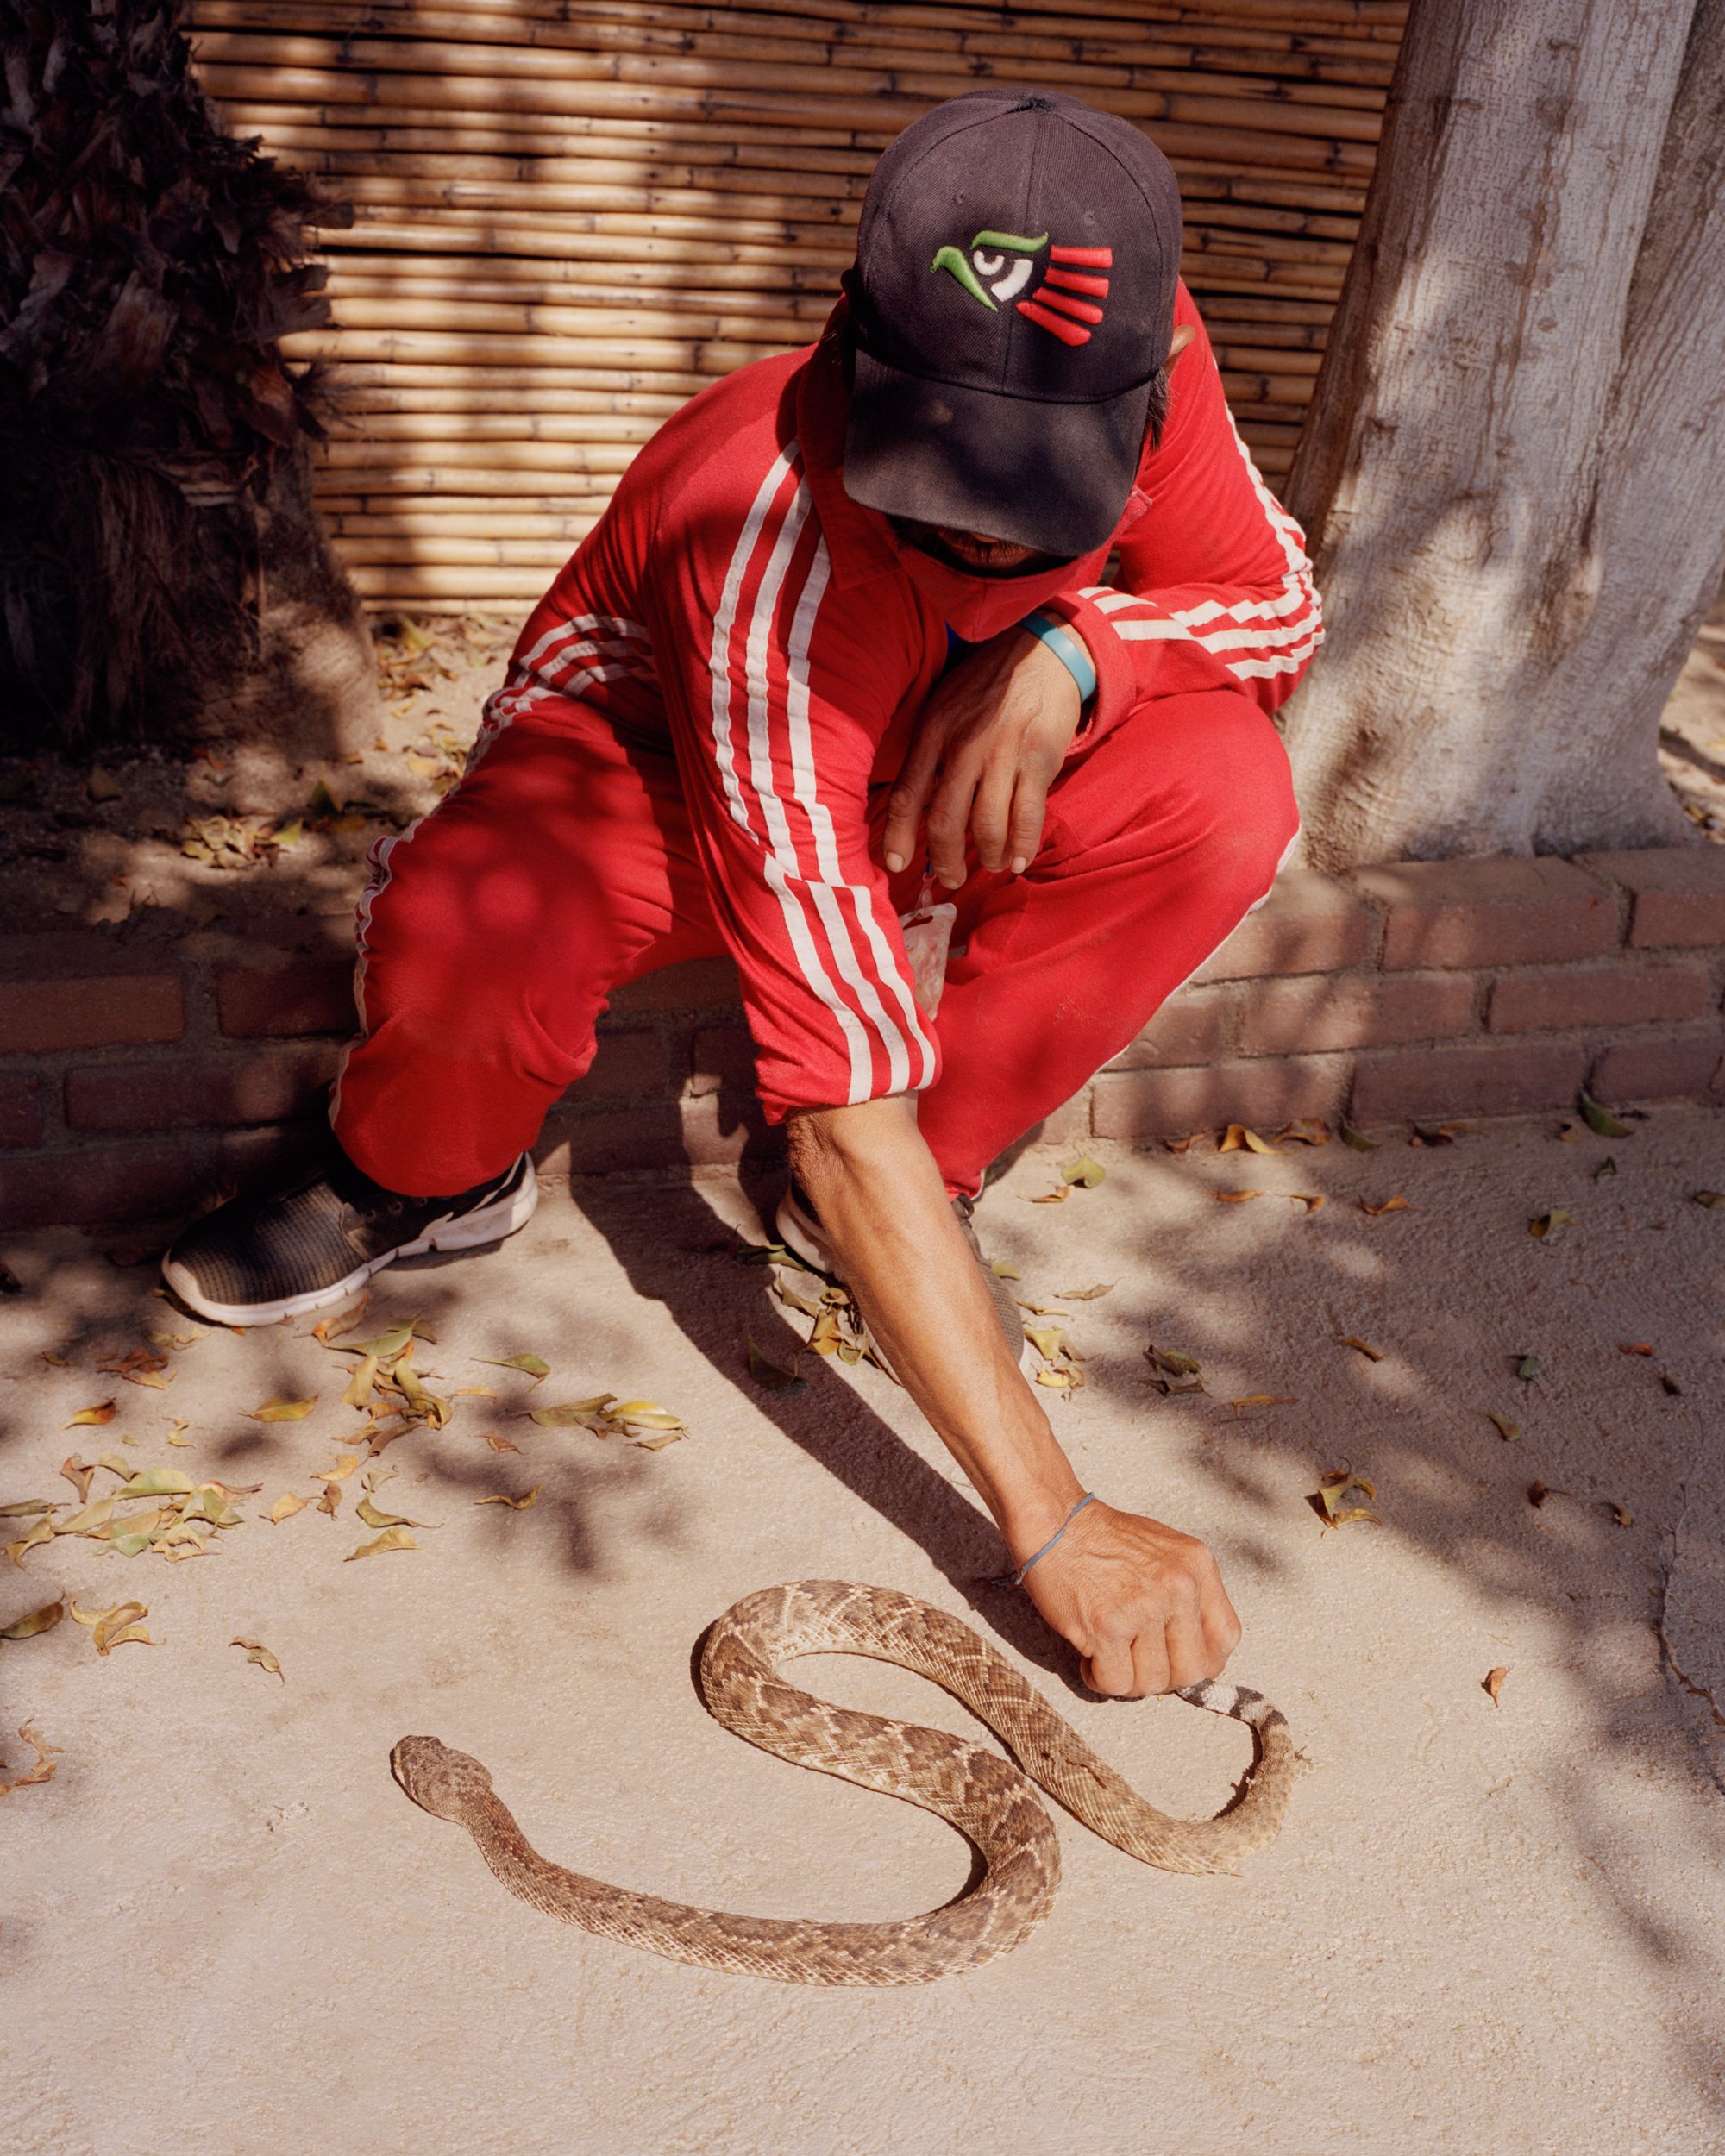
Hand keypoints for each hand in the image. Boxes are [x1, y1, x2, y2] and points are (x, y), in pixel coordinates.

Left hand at [883, 627, 1082, 888]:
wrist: (1041, 651)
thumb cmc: (986, 685)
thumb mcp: (943, 706)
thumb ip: (929, 751)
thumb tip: (916, 804)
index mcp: (932, 732)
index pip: (906, 795)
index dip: (898, 836)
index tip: (897, 865)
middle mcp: (963, 745)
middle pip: (945, 821)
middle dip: (946, 860)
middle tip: (951, 878)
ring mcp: (1003, 754)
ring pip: (987, 825)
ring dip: (988, 855)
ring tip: (992, 864)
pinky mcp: (1039, 759)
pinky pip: (1027, 815)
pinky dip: (1023, 844)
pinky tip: (1020, 859)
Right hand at [1018, 1499, 1241, 1696]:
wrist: (1053, 1519)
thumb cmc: (1103, 1537)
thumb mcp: (1164, 1551)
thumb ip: (1187, 1594)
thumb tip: (1195, 1651)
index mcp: (1196, 1566)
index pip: (1225, 1637)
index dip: (1204, 1660)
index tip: (1179, 1661)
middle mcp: (1177, 1586)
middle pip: (1191, 1670)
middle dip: (1164, 1677)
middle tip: (1137, 1663)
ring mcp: (1143, 1607)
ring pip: (1152, 1683)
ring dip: (1127, 1679)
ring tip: (1108, 1655)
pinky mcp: (1105, 1627)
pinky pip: (1116, 1683)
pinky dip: (1099, 1679)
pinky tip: (1089, 1658)